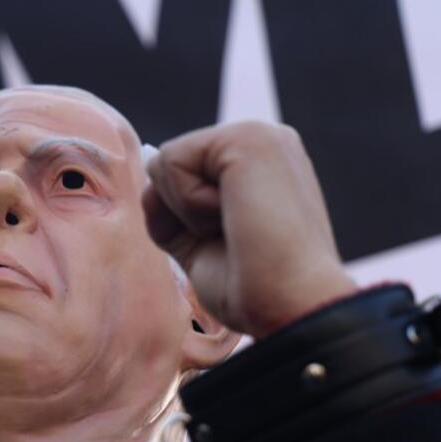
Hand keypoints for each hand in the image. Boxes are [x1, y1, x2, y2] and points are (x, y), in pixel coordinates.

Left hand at [142, 121, 355, 337]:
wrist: (291, 306)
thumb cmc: (255, 289)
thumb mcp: (199, 247)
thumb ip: (172, 214)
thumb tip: (149, 187)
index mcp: (258, 166)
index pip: (184, 176)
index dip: (184, 220)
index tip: (233, 245)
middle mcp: (262, 142)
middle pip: (168, 166)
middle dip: (181, 215)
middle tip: (235, 237)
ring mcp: (256, 135)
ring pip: (164, 162)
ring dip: (187, 211)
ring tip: (237, 226)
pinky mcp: (245, 138)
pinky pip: (170, 161)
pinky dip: (188, 204)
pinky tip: (233, 216)